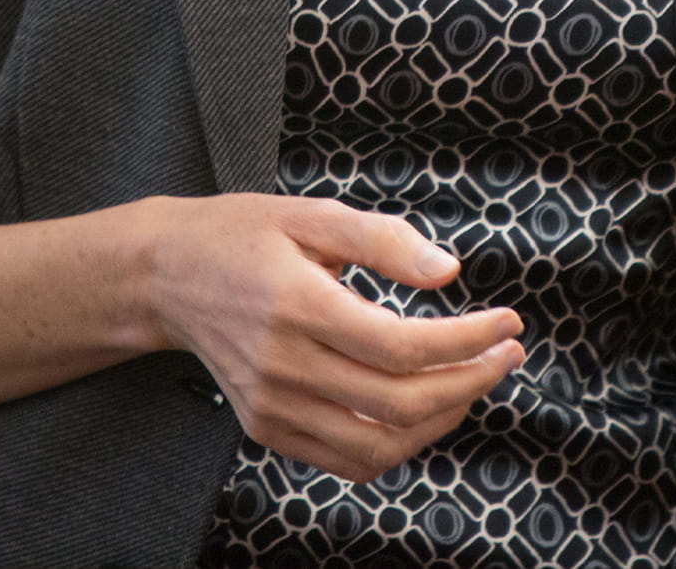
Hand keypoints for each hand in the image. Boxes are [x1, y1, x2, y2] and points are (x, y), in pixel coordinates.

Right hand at [135, 194, 525, 482]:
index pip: (403, 347)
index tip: (508, 321)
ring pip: (378, 447)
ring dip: (441, 421)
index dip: (469, 341)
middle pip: (399, 404)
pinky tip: (422, 408)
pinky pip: (346, 461)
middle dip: (471, 382)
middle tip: (506, 352)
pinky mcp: (266, 428)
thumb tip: (450, 272)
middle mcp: (283, 366)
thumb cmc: (244, 236)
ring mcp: (272, 406)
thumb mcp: (314, 214)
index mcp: (298, 306)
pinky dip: (396, 445)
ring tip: (471, 381)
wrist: (168, 276)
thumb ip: (385, 240)